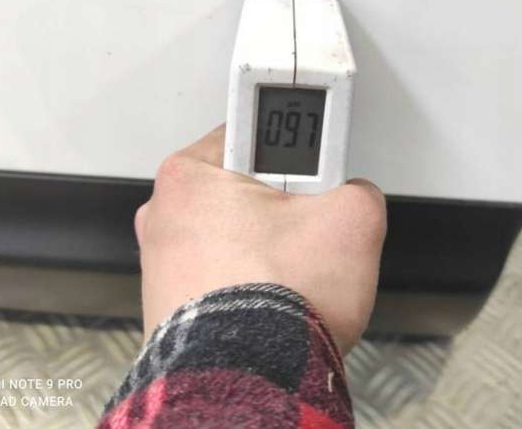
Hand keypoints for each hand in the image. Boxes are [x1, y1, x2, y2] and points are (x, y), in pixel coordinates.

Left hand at [135, 125, 386, 354]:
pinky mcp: (170, 302)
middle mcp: (163, 213)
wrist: (245, 385)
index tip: (315, 167)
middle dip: (285, 207)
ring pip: (236, 234)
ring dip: (269, 249)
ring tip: (292, 273)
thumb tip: (354, 197)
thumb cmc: (276, 303)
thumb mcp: (350, 222)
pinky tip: (271, 301)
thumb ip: (359, 189)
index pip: (254, 135)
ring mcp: (162, 260)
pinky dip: (248, 282)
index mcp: (190, 174)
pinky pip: (222, 274)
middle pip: (246, 189)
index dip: (297, 151)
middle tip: (307, 229)